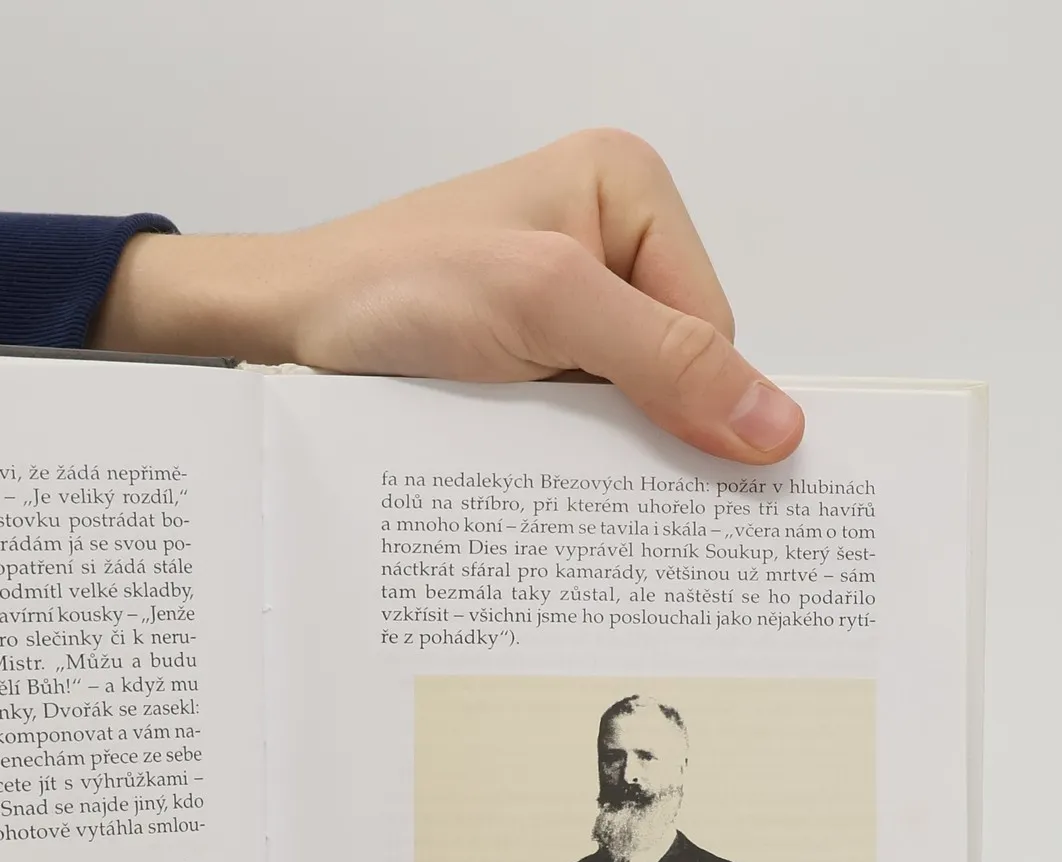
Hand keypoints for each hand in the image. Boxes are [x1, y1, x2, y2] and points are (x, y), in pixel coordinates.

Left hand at [93, 128, 802, 463]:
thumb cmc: (392, 287)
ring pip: (628, 404)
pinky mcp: (525, 358)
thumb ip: (664, 358)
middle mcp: (604, 240)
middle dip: (641, 422)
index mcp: (627, 191)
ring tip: (547, 462)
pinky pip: (577, 421)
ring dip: (594, 447)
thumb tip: (774, 422)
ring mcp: (563, 304)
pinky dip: (559, 454)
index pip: (715, 322)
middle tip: (596, 470)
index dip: (697, 399)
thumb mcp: (545, 305)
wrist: (286, 327)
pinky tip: (529, 469)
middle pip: (677, 368)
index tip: (683, 467)